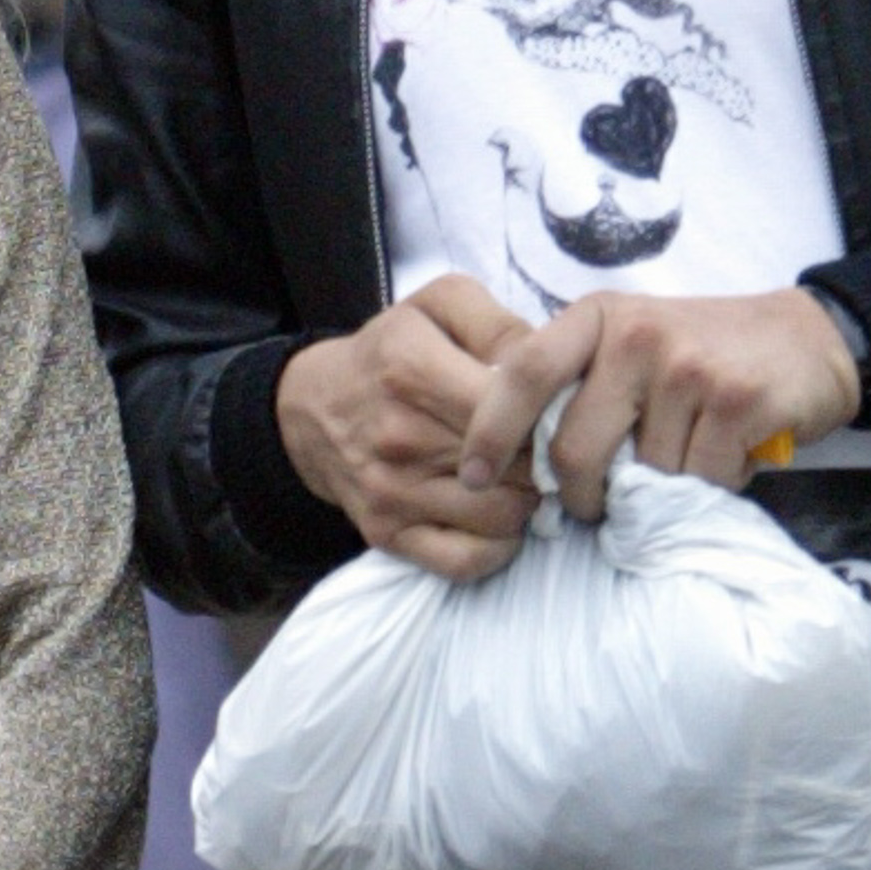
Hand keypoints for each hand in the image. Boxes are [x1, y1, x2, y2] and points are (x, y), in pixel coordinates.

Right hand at [274, 276, 538, 578]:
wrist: (313, 409)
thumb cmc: (390, 353)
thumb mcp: (439, 307)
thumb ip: (499, 323)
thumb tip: (551, 364)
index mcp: (412, 368)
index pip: (513, 404)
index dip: (551, 410)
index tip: (558, 410)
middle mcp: (399, 434)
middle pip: (518, 464)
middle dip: (547, 459)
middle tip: (548, 448)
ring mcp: (391, 491)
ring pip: (504, 516)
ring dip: (528, 502)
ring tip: (521, 478)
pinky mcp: (387, 534)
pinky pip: (467, 562)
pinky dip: (497, 548)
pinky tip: (498, 519)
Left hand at [459, 282, 863, 526]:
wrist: (809, 340)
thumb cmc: (704, 353)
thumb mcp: (631, 344)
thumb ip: (580, 386)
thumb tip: (522, 464)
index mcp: (598, 318)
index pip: (523, 372)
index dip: (490, 430)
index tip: (472, 476)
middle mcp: (638, 335)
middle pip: (574, 450)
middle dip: (583, 497)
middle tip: (603, 503)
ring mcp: (689, 366)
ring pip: (641, 476)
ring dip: (662, 490)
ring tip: (689, 458)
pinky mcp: (737, 400)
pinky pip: (699, 480)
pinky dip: (711, 486)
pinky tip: (726, 456)